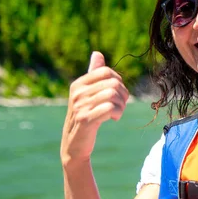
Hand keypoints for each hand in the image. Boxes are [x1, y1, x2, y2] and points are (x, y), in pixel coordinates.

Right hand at [61, 51, 129, 166]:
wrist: (74, 145)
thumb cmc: (85, 117)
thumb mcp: (87, 94)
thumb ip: (93, 74)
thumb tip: (97, 53)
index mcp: (78, 84)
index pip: (106, 71)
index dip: (118, 81)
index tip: (117, 94)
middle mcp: (77, 92)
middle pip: (113, 83)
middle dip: (123, 94)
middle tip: (120, 105)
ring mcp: (80, 106)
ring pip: (113, 94)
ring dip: (121, 105)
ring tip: (117, 113)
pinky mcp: (85, 119)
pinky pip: (110, 108)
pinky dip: (117, 113)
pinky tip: (113, 118)